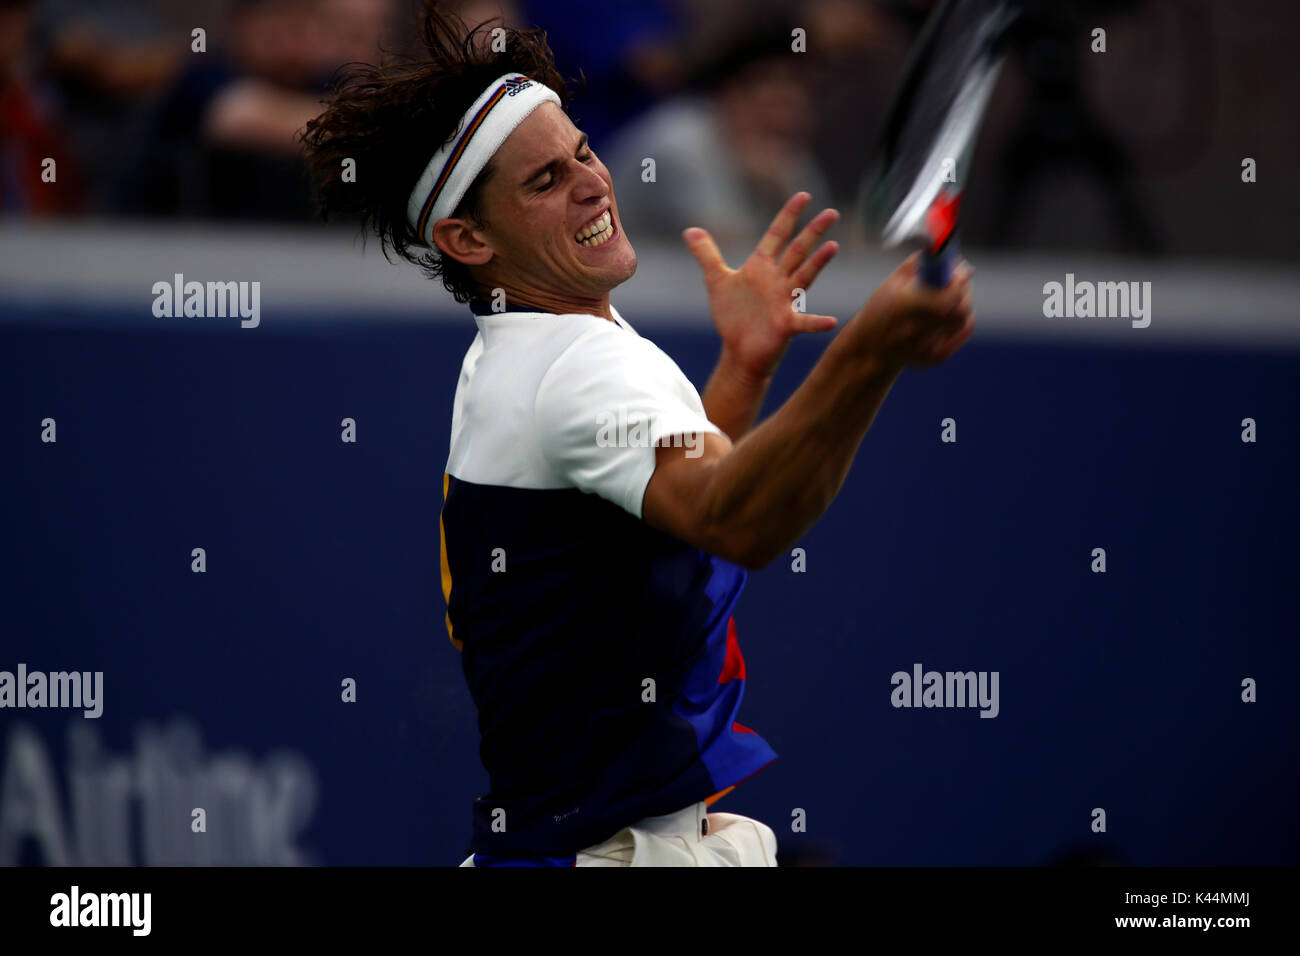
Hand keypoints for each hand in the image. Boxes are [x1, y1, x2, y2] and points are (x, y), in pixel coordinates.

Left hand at [683, 192, 839, 382]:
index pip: (777, 235)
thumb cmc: (733, 315)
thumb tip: (689, 230)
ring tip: (833, 246)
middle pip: (797, 251)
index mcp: (761, 267)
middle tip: (832, 212)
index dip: (788, 215)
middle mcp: (777, 280)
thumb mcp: (716, 280)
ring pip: (804, 277)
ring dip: (818, 263)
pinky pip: (803, 322)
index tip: (804, 196)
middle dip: (813, 232)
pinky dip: (816, 322)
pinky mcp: (785, 325)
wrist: (739, 350)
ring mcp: (783, 302)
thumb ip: (707, 255)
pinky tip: (831, 321)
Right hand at [849, 253, 975, 369]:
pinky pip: (962, 332)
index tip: (962, 269)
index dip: (960, 280)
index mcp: (904, 308)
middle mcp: (917, 331)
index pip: (948, 296)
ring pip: (964, 318)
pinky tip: (953, 310)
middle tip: (960, 278)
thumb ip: (917, 264)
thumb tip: (945, 252)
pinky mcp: (936, 358)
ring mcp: (928, 348)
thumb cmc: (879, 312)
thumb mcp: (891, 284)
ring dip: (963, 302)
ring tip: (953, 294)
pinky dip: (962, 318)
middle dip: (963, 289)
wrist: (870, 351)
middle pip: (960, 307)